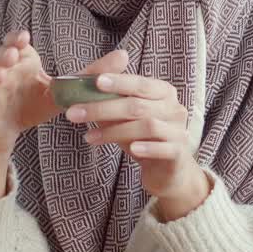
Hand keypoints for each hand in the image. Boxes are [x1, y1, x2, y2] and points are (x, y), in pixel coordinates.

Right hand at [0, 31, 127, 156]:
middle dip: (4, 55)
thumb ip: (91, 73)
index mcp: (20, 64)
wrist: (7, 130)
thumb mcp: (63, 91)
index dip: (16, 39)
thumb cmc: (31, 104)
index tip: (24, 37)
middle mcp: (2, 73)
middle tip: (13, 55)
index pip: (14, 44)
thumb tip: (124, 55)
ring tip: (0, 76)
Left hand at [67, 73, 210, 220]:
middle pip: (137, 105)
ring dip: (114, 131)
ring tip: (89, 137)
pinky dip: (147, 147)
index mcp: (163, 92)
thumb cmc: (142, 137)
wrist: (168, 170)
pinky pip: (164, 148)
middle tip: (73, 113)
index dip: (119, 81)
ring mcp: (178, 130)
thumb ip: (110, 102)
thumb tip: (81, 89)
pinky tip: (130, 149)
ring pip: (147, 126)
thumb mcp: (125, 117)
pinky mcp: (179, 153)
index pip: (140, 83)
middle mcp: (174, 108)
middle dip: (102, 108)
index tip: (96, 81)